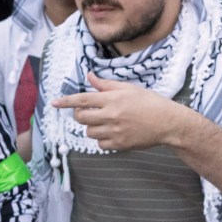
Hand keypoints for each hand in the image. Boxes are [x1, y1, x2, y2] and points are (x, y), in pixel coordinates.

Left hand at [52, 72, 192, 150]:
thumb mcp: (128, 88)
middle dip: (80, 115)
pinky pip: (100, 145)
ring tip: (106, 121)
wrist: (168, 122)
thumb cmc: (149, 102)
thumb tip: (89, 76)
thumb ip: (106, 85)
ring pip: (89, 132)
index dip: (66, 101)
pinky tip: (113, 132)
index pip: (82, 99)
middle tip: (88, 112)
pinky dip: (102, 140)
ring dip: (92, 127)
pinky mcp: (120, 144)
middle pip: (82, 118)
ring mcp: (115, 131)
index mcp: (113, 99)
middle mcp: (111, 115)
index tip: (53, 103)